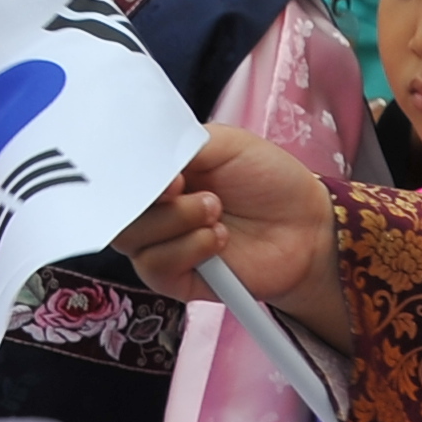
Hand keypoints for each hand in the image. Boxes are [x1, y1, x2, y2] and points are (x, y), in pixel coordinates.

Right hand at [115, 128, 351, 335]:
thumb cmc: (269, 181)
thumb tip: (142, 153)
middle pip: (114, 208)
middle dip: (149, 197)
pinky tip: (218, 239)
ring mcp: (161, 244)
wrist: (307, 225)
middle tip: (185, 187)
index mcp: (158, 173)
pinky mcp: (175, 278)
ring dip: (176, 220)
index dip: (124, 170)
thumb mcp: (227, 144)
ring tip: (216, 210)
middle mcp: (153, 208)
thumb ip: (182, 144)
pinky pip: (155, 267)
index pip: (116, 173)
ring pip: (131, 238)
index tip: (156, 168)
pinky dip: (188, 249)